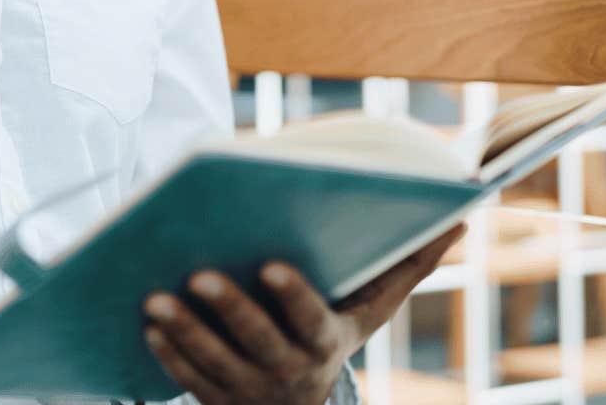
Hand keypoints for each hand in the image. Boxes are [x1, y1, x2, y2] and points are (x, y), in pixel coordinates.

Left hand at [139, 223, 464, 404]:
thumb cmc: (332, 334)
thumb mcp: (371, 310)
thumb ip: (407, 266)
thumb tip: (457, 220)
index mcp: (326, 342)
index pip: (310, 318)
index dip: (293, 295)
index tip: (270, 264)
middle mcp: (290, 371)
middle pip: (256, 341)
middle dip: (227, 309)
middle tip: (196, 274)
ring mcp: (249, 391)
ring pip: (213, 364)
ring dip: (183, 331)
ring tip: (154, 298)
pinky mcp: (215, 401)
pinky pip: (189, 382)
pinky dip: (168, 355)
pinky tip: (148, 326)